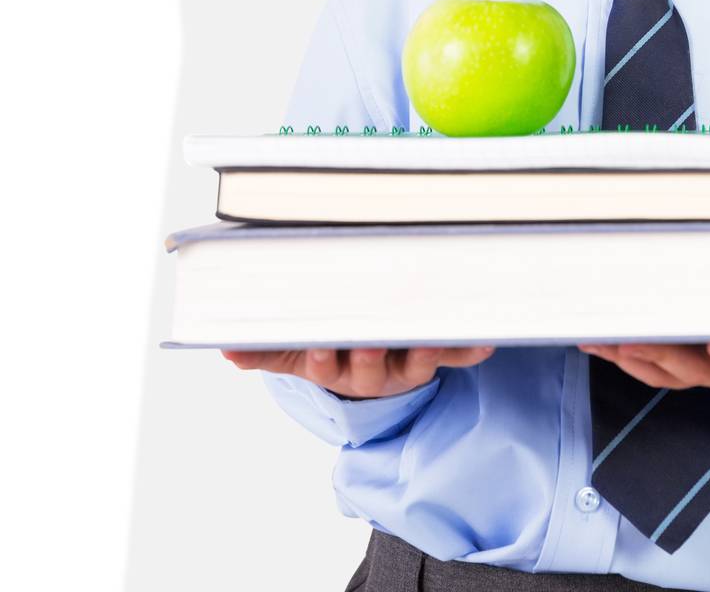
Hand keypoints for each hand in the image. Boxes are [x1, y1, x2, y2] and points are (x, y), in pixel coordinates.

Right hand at [221, 343, 495, 397]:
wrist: (371, 373)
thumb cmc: (329, 350)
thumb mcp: (294, 353)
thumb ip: (263, 350)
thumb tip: (223, 348)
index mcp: (334, 367)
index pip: (323, 364)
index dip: (321, 359)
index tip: (318, 350)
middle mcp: (370, 370)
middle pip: (367, 365)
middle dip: (366, 354)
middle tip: (368, 340)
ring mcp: (404, 363)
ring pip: (412, 360)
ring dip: (420, 349)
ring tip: (426, 335)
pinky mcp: (434, 354)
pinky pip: (453, 354)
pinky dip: (469, 350)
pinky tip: (486, 344)